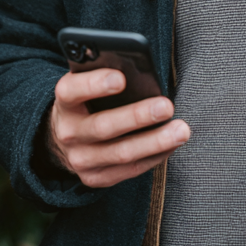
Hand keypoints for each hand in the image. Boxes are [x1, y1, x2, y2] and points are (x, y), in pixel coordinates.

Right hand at [46, 68, 189, 187]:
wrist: (65, 136)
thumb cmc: (86, 100)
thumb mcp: (86, 83)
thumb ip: (103, 73)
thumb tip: (137, 67)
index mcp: (64, 102)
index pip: (71, 91)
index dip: (94, 84)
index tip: (120, 78)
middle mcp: (68, 132)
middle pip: (103, 126)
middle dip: (137, 116)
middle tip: (166, 106)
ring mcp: (80, 159)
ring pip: (121, 153)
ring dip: (155, 142)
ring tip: (181, 130)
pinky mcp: (95, 178)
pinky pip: (130, 170)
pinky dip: (154, 156)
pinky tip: (172, 144)